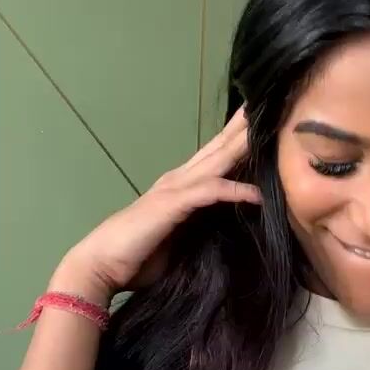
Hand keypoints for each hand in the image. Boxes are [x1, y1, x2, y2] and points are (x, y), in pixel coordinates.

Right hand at [52, 110, 259, 302]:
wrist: (101, 266)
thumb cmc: (137, 256)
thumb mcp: (178, 237)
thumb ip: (199, 225)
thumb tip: (225, 226)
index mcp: (180, 186)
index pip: (214, 157)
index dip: (236, 139)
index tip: (260, 124)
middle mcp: (178, 180)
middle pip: (217, 148)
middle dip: (242, 128)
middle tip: (267, 104)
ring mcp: (174, 189)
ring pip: (216, 161)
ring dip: (242, 145)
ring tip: (267, 129)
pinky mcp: (172, 204)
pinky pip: (210, 192)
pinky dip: (234, 191)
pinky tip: (257, 194)